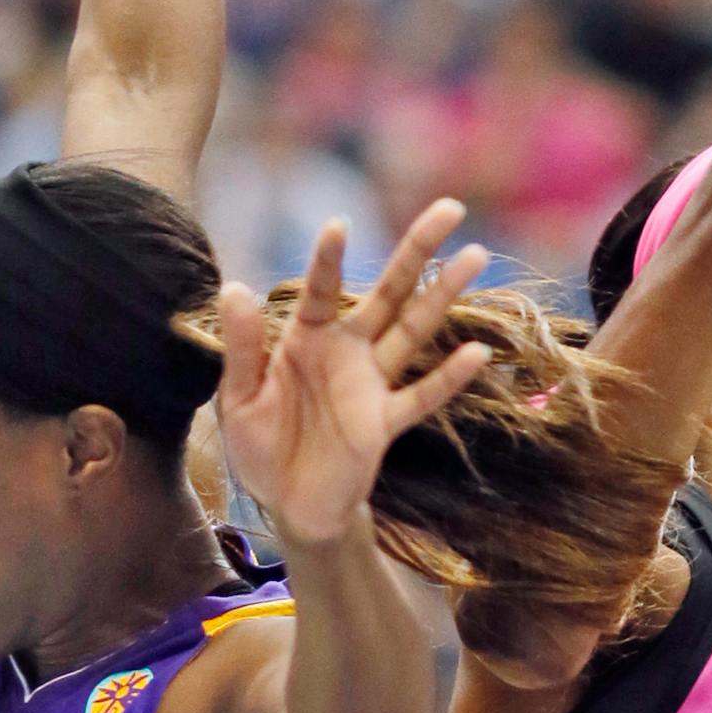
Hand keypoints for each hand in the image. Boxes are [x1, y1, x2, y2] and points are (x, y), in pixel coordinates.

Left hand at [214, 199, 492, 546]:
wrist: (289, 503)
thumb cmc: (261, 444)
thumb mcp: (238, 397)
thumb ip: (241, 347)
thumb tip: (235, 287)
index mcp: (307, 338)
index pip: (321, 289)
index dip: (329, 259)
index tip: (339, 223)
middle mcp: (347, 351)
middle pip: (390, 292)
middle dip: (418, 250)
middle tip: (451, 208)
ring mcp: (371, 384)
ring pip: (414, 330)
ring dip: (443, 295)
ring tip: (475, 255)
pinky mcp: (385, 423)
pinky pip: (421, 395)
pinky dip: (447, 377)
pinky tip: (476, 352)